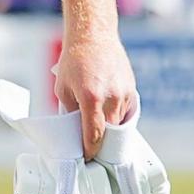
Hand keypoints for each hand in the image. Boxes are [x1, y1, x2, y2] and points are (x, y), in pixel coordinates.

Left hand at [52, 0, 136, 158]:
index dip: (90, 151)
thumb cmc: (74, 60)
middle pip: (109, 133)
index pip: (94, 135)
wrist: (94, 35)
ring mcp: (124, 94)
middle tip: (91, 150)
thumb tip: (73, 132)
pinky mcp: (131, 90)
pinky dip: (117, 117)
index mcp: (91, 98)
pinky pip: (126, 112)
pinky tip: (108, 115)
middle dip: (100, 143)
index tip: (86, 158)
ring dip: (109, 130)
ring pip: (118, 123)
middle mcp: (111, 97)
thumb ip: (68, 112)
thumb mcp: (62, 88)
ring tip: (98, 130)